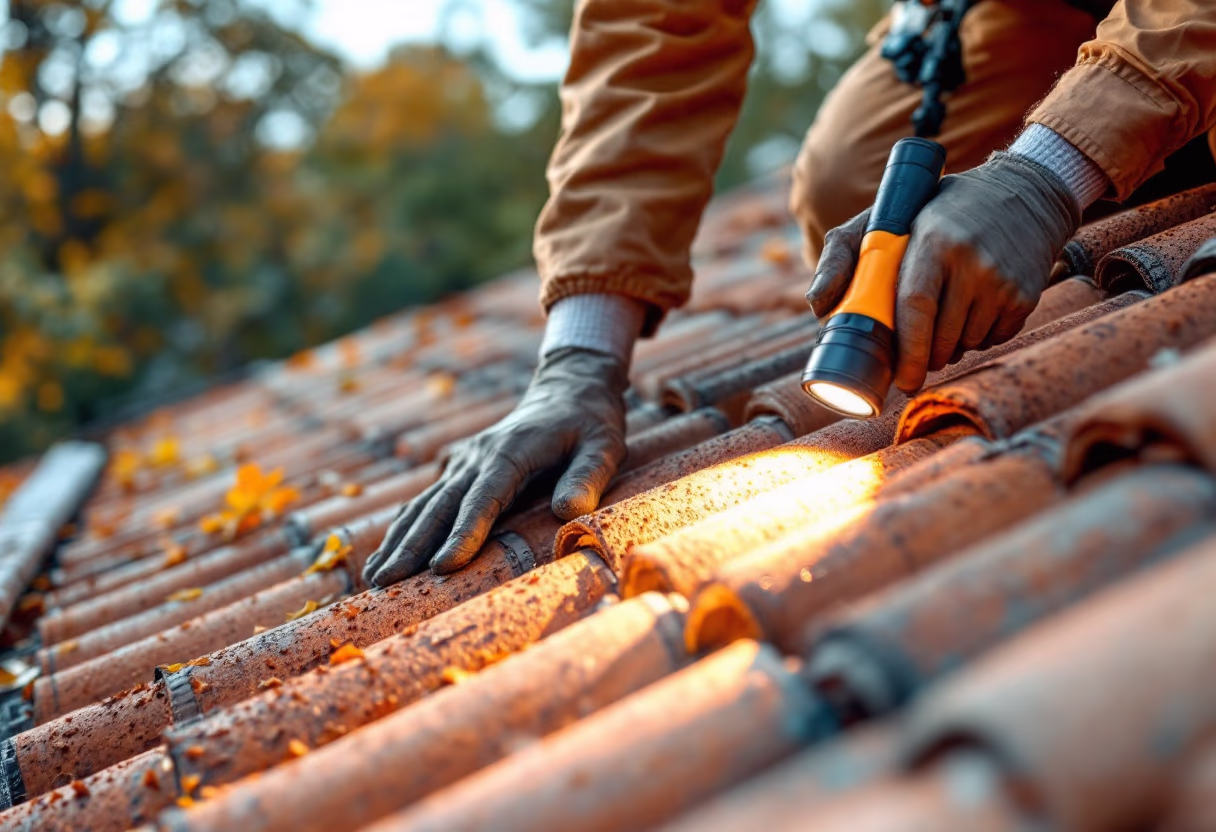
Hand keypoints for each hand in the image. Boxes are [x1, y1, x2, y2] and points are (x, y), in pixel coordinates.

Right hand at [363, 347, 629, 586]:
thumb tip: (568, 514)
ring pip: (425, 503)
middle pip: (439, 506)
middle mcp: (478, 456)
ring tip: (374, 578)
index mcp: (511, 452)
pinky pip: (429, 499)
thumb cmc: (591, 422)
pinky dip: (405, 526)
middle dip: (410, 546)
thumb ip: (588, 477)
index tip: (442, 567)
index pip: (482, 498)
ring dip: (398, 540)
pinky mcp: (461, 466)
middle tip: (385, 584)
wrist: (570, 388)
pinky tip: (387, 552)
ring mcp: (466, 460)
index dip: (462, 533)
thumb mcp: (603, 446)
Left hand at [806, 152, 1079, 391]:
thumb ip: (842, 253)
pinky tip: (972, 314)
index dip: (906, 350)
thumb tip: (818, 306)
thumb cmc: (940, 210)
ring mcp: (1003, 278)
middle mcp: (972, 259)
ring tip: (942, 325)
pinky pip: (993, 339)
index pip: (914, 306)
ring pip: (966, 343)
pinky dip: (977, 339)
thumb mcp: (889, 216)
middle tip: (914, 364)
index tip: (899, 379)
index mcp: (933, 240)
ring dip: (949, 350)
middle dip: (924, 359)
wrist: (1025, 193)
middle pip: (941, 337)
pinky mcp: (1026, 294)